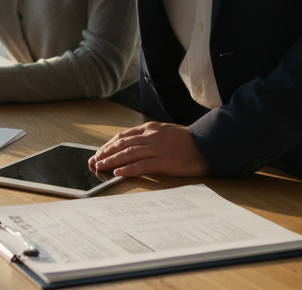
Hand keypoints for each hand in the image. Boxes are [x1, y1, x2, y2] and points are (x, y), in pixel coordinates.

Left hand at [88, 122, 209, 177]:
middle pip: (122, 144)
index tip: (99, 151)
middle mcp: (151, 136)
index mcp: (151, 129)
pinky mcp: (164, 161)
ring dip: (112, 160)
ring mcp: (157, 148)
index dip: (109, 144)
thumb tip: (134, 144)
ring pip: (128, 154)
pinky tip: (118, 172)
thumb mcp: (166, 132)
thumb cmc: (188, 141)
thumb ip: (151, 136)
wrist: (207, 144)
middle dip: (106, 152)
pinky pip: (142, 165)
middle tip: (94, 160)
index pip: (124, 136)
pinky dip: (128, 169)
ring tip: (100, 166)